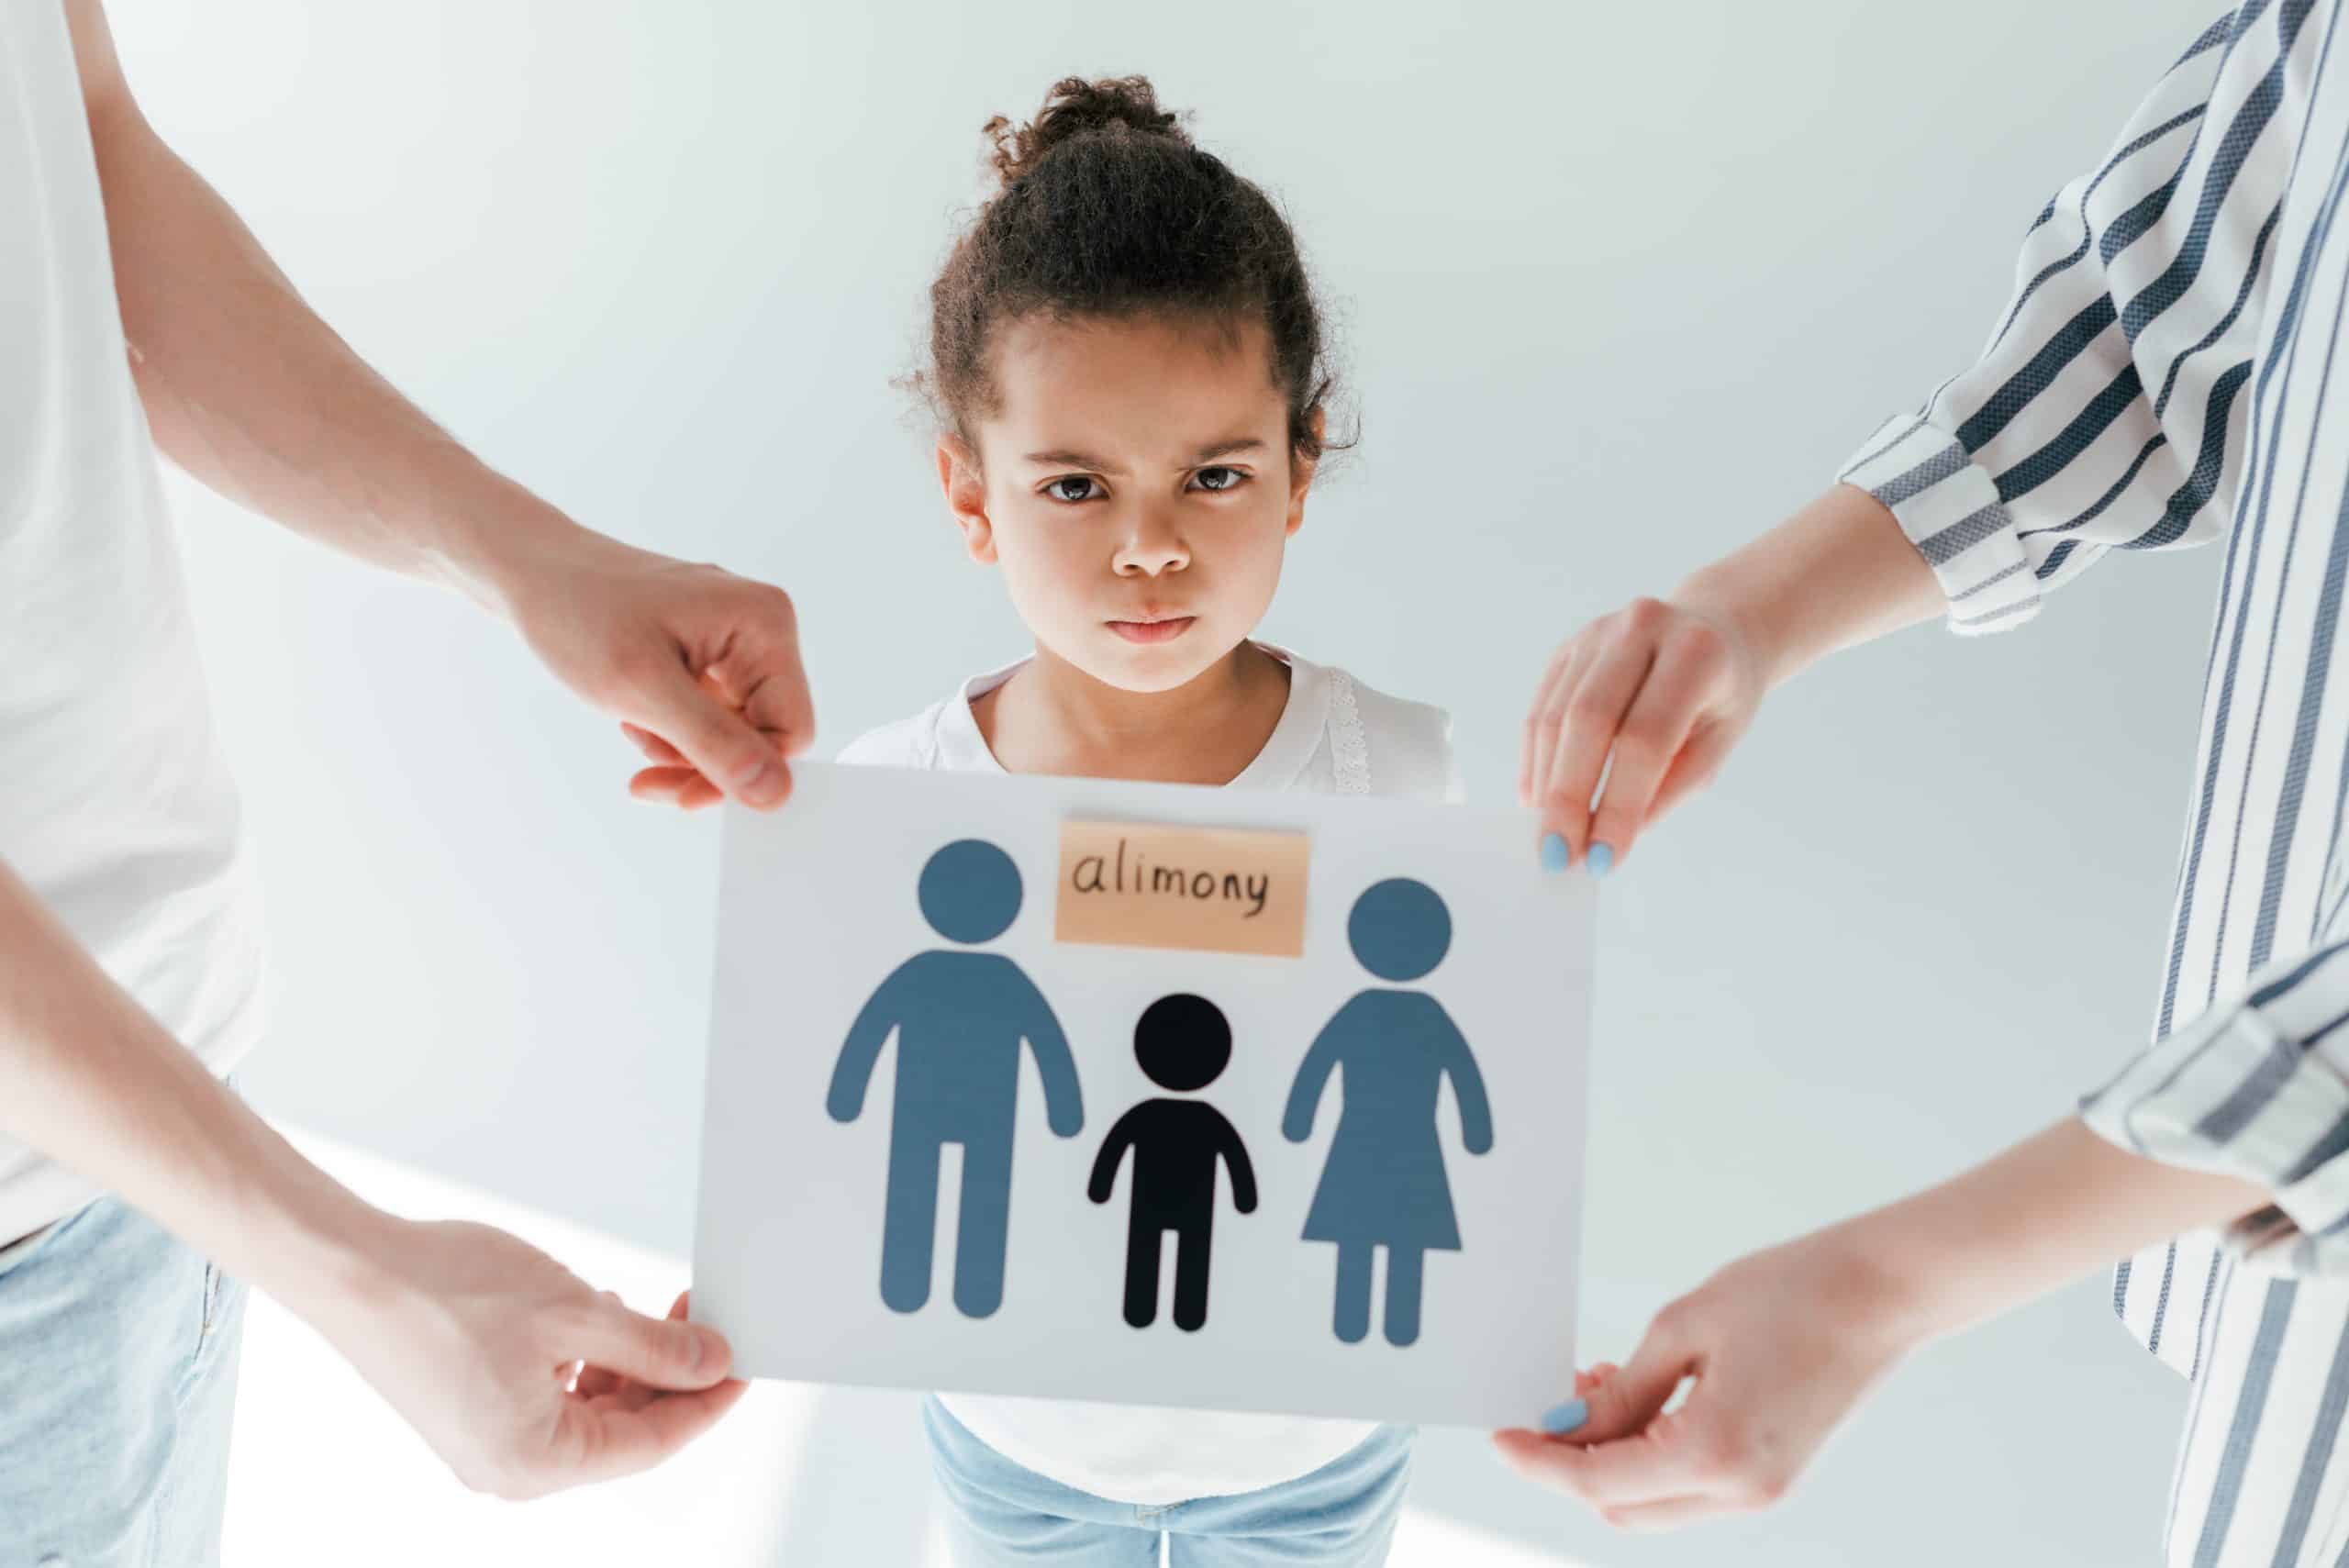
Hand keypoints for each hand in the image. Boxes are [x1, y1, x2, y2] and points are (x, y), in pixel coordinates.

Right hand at [313, 1215, 747, 1499]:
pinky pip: (552, 1394)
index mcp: (535, 1464)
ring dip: (628, 1361)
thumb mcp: (577, 1313)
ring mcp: (486, 1441)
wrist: (350, 1267)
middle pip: (621, 1429)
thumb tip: (709, 1364)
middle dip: (669, 1373)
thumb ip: (653, 1346)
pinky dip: (585, 1358)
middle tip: (706, 1320)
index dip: (707, 1401)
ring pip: (589, 1409)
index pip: (652, 1443)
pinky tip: (600, 1312)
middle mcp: (509, 1467)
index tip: (744, 1364)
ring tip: (656, 1307)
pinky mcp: (472, 1409)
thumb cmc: (443, 1291)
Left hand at [499, 527, 813, 810]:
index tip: (684, 797)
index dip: (745, 774)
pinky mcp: (707, 651)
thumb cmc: (578, 613)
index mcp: (764, 623)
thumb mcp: (643, 688)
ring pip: (734, 730)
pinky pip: (709, 714)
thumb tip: (775, 794)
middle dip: (705, 763)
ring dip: (682, 749)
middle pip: (763, 734)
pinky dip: (671, 729)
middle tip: (648, 780)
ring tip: (632, 726)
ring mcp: (734, 639)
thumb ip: (714, 743)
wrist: (528, 571)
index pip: (791, 729)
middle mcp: (761, 627)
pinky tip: (634, 715)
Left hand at [1490, 1226, 1916, 1530]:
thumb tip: (1568, 1426)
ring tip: (1590, 1387)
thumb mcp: (1684, 1328)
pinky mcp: (1775, 1477)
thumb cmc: (1791, 1292)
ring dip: (1610, 1460)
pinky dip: (1651, 1457)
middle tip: (1543, 1403)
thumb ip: (1621, 1391)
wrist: (1884, 1292)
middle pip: (1622, 1506)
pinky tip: (1635, 1401)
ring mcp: (1764, 1492)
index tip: (1500, 1434)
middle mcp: (1742, 1492)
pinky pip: (1691, 1486)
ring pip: (1654, 1503)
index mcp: (1716, 1454)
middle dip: (1570, 1463)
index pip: (1598, 1481)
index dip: (1539, 1461)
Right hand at [1520, 595, 1763, 871]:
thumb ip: (1666, 790)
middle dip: (1569, 798)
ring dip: (1547, 784)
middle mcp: (1641, 627)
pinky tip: (1539, 799)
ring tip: (1550, 834)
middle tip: (1559, 855)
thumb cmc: (1720, 697)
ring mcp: (1597, 632)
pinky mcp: (1567, 648)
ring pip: (1554, 717)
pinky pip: (1539, 711)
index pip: (1646, 737)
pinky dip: (1535, 762)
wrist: (1714, 631)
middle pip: (1587, 720)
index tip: (1603, 859)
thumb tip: (1606, 841)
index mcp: (1695, 652)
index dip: (1620, 802)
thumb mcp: (1716, 746)